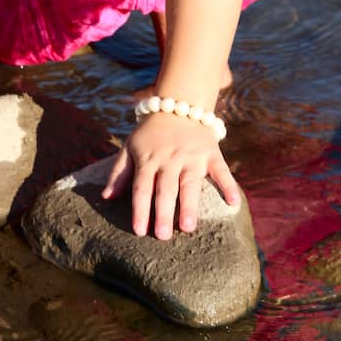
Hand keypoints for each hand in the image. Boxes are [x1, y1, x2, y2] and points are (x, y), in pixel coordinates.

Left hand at [100, 111, 240, 238]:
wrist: (178, 105)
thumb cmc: (150, 134)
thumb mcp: (130, 147)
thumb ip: (119, 173)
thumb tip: (106, 197)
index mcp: (148, 160)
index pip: (142, 188)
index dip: (140, 209)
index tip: (139, 231)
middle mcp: (170, 159)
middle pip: (165, 189)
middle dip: (163, 213)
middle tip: (162, 236)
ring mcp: (192, 157)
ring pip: (191, 183)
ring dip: (190, 205)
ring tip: (188, 227)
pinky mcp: (212, 153)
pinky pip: (221, 170)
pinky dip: (229, 185)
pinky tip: (233, 203)